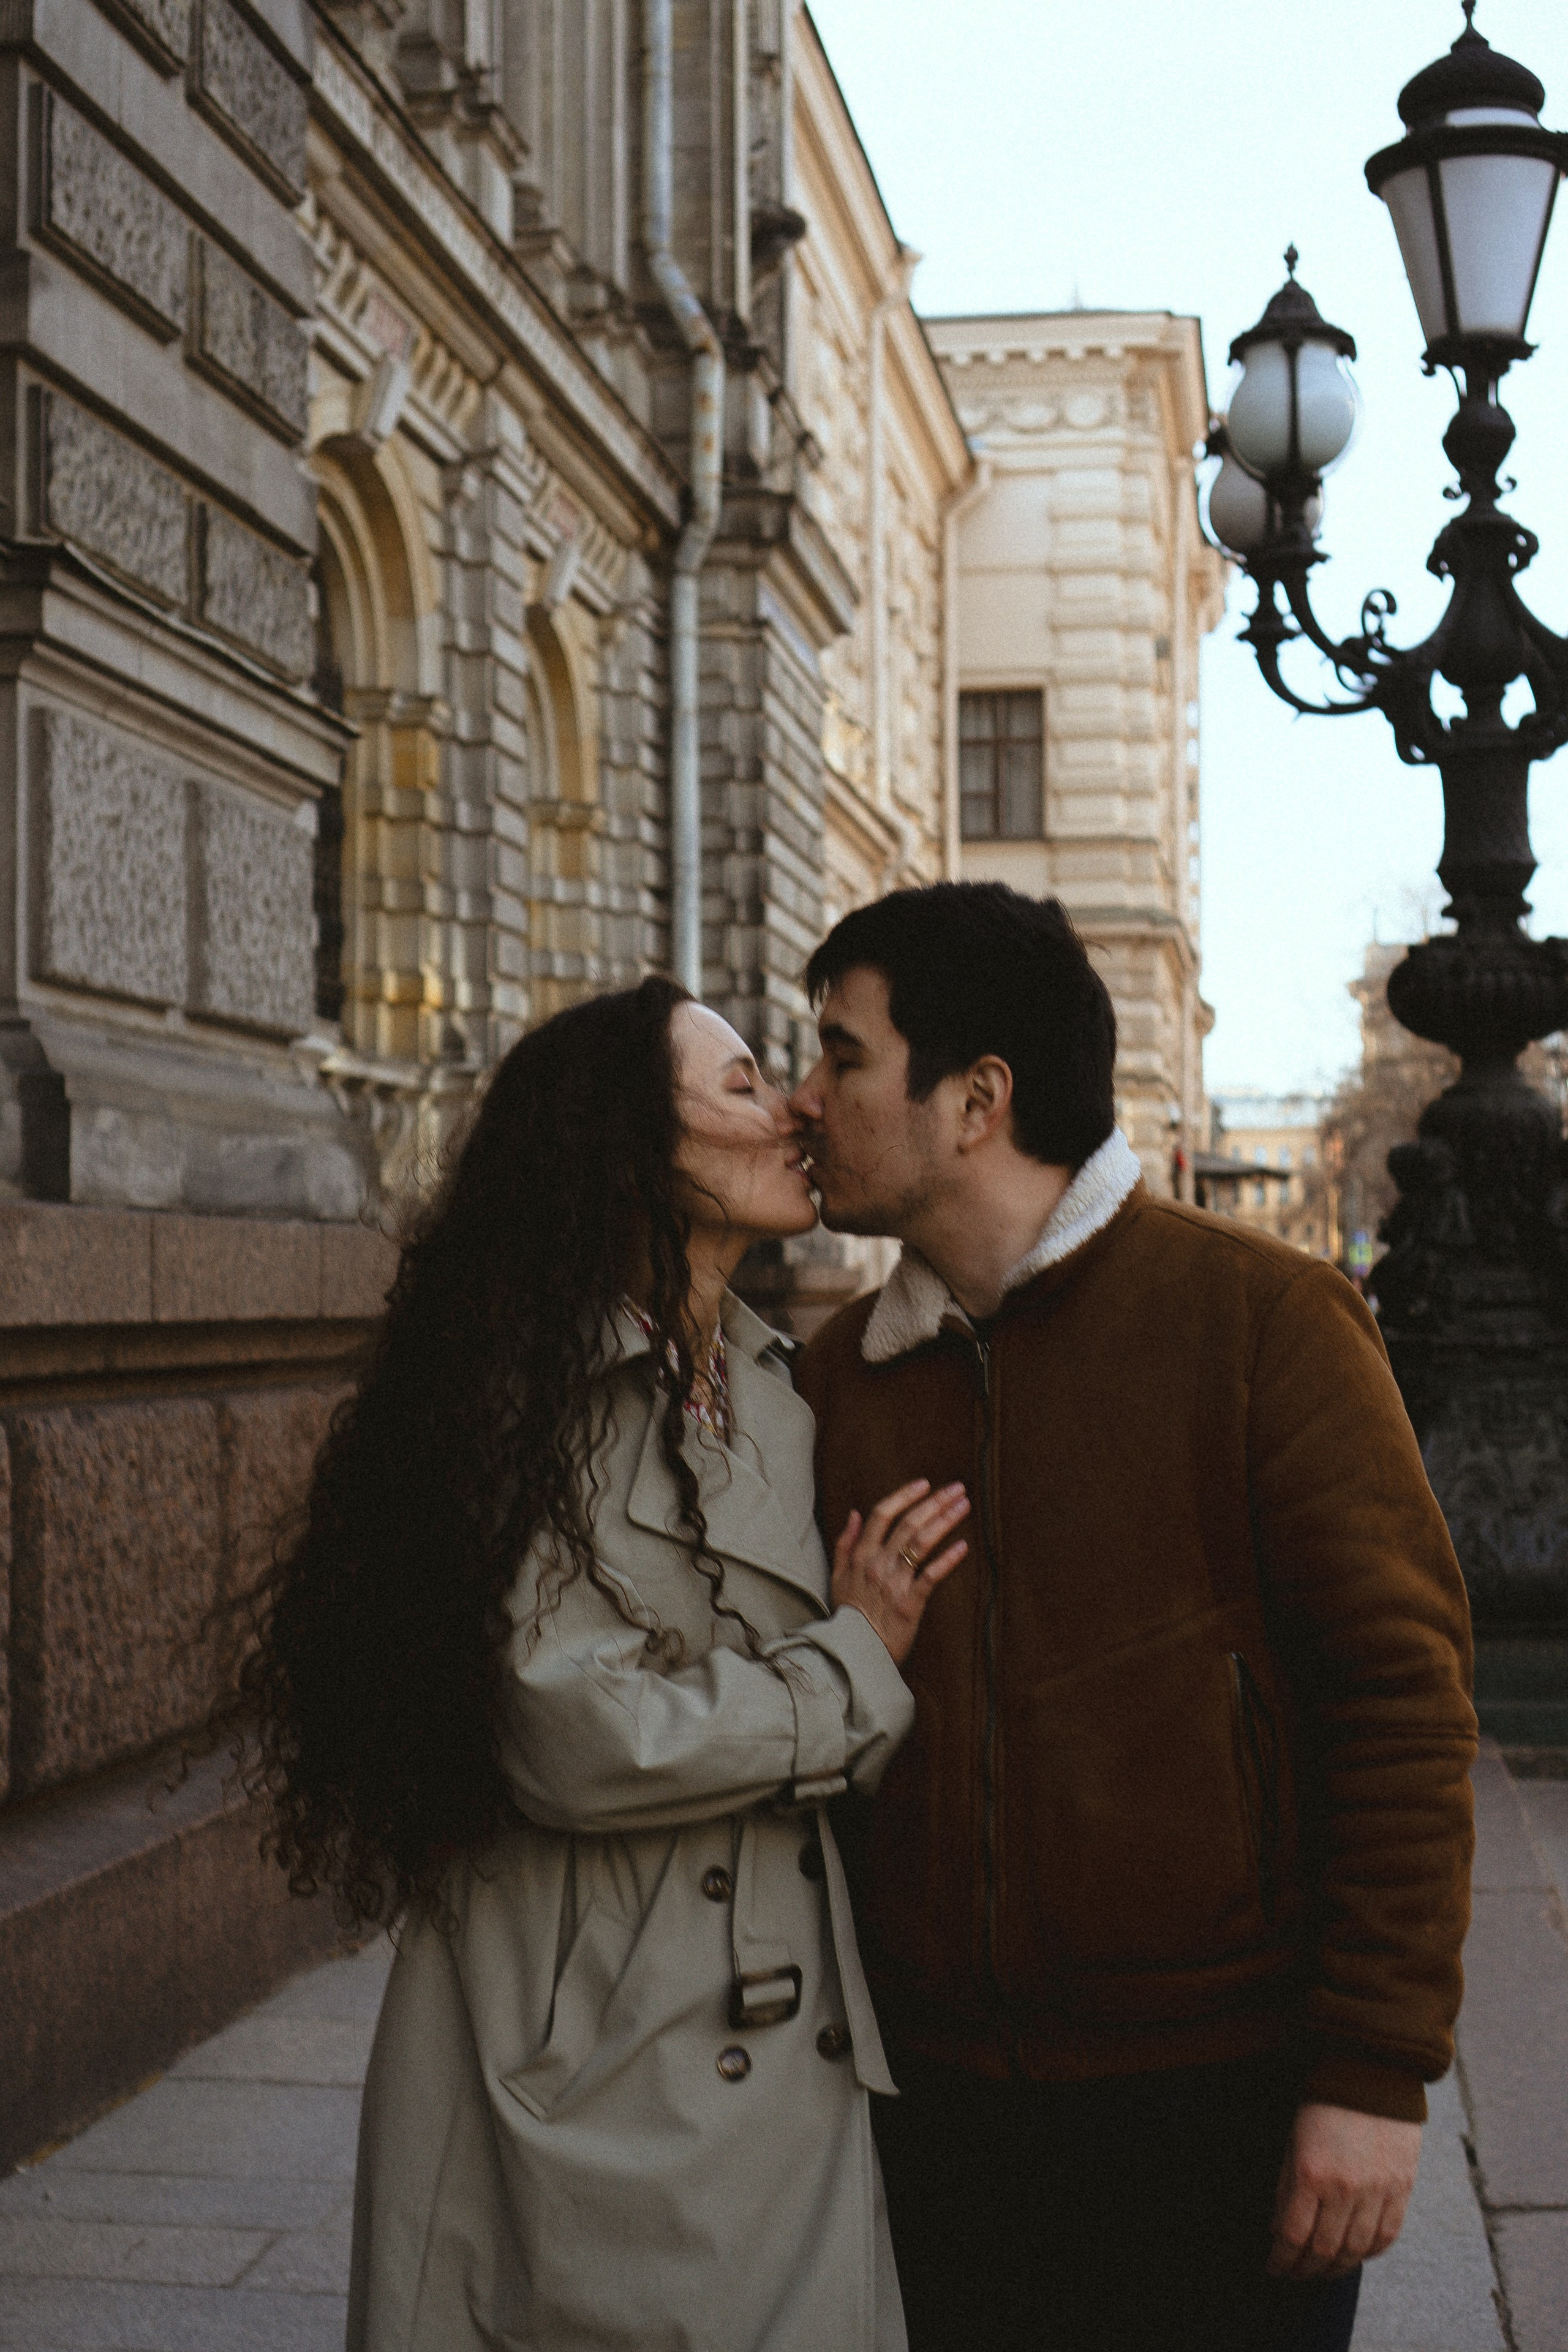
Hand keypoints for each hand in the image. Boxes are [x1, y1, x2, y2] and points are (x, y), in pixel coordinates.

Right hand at [831, 1480, 969, 1665]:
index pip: (882, 1514)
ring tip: (964, 1506)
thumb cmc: (848, 1614)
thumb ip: (845, 1543)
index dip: (904, 1495)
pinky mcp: (910, 1604)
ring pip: (922, 1543)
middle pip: (909, 1523)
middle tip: (957, 1488)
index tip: (925, 1484)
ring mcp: (894, 1583)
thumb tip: (854, 1513)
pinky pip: (931, 1576)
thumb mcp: (837, 1576)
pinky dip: (947, 1560)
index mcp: (861, 1555)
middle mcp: (878, 1564)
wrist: (855, 1652)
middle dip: (935, 1502)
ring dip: (945, 1521)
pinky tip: (963, 1546)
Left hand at [1268, 2102, 1422, 2278]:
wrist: (1371, 2074)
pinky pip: (1386, 2237)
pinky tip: (1355, 2255)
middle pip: (1324, 2250)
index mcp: (1311, 2173)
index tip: (1274, 2268)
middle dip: (1306, 2269)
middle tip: (1297, 2274)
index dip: (1281, 2260)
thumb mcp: (1293, 2141)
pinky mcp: (1401, 2189)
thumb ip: (1286, 2188)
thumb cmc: (1323, 2105)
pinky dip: (1369, 2254)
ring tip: (1324, 2271)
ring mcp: (1377, 2191)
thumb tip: (1278, 2231)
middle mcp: (1345, 2188)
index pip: (1293, 2236)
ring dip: (1337, 2268)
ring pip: (1356, 2250)